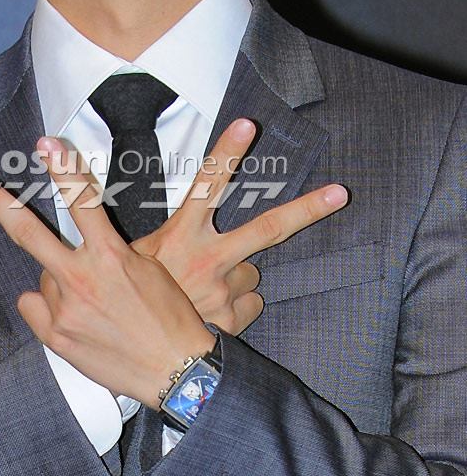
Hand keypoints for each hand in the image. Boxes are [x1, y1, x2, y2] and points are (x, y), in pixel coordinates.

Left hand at [0, 141, 215, 408]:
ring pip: (41, 276)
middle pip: (29, 233)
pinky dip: (47, 306)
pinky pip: (34, 306)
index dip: (63, 168)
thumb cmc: (169, 316)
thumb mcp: (148, 268)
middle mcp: (82, 281)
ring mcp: (65, 311)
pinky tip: (74, 318)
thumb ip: (106, 252)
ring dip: (58, 279)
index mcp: (111, 257)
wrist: (175, 372)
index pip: (82, 201)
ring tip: (92, 300)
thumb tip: (75, 247)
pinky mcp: (56, 338)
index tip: (46, 144)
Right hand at [132, 118, 347, 334]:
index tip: (247, 124)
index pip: (207, 183)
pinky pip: (250, 304)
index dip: (227, 152)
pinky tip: (214, 312)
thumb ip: (162, 238)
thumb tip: (162, 227)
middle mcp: (208, 256)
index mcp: (181, 233)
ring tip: (205, 289)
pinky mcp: (233, 318)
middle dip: (307, 209)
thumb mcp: (136, 255)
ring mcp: (224, 289)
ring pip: (253, 273)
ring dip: (237, 277)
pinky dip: (238, 306)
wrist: (139, 351)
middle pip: (267, 228)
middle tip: (340, 193)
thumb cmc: (134, 296)